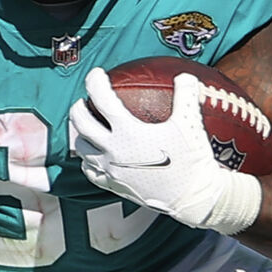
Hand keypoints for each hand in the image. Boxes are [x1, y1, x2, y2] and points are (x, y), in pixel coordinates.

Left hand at [66, 67, 260, 234]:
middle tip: (84, 100)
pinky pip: (91, 171)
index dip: (95, 82)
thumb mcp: (190, 123)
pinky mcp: (113, 186)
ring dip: (79, 134)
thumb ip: (186, 95)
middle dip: (78, 108)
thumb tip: (186, 76)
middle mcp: (113, 150)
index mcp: (128, 132)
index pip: (102, 99)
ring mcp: (110, 170)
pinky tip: (94, 156)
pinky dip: (88, 160)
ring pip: (81, 149)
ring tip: (86, 127)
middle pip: (81, 123)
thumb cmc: (191, 159)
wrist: (192, 197)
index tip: (96, 74)